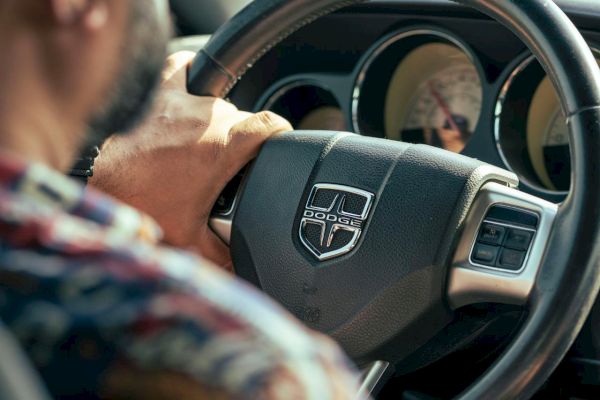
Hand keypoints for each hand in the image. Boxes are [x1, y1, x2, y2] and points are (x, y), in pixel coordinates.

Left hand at [90, 51, 291, 270]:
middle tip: (224, 172)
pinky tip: (188, 94)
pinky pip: (183, 68)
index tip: (282, 143)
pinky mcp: (155, 90)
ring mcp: (180, 99)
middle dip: (240, 144)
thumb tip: (243, 267)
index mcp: (221, 147)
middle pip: (242, 120)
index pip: (271, 125)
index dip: (283, 134)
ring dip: (216, 119)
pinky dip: (191, 78)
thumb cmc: (134, 207)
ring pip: (216, 100)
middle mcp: (205, 116)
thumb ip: (224, 254)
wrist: (86, 185)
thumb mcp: (187, 241)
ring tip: (203, 143)